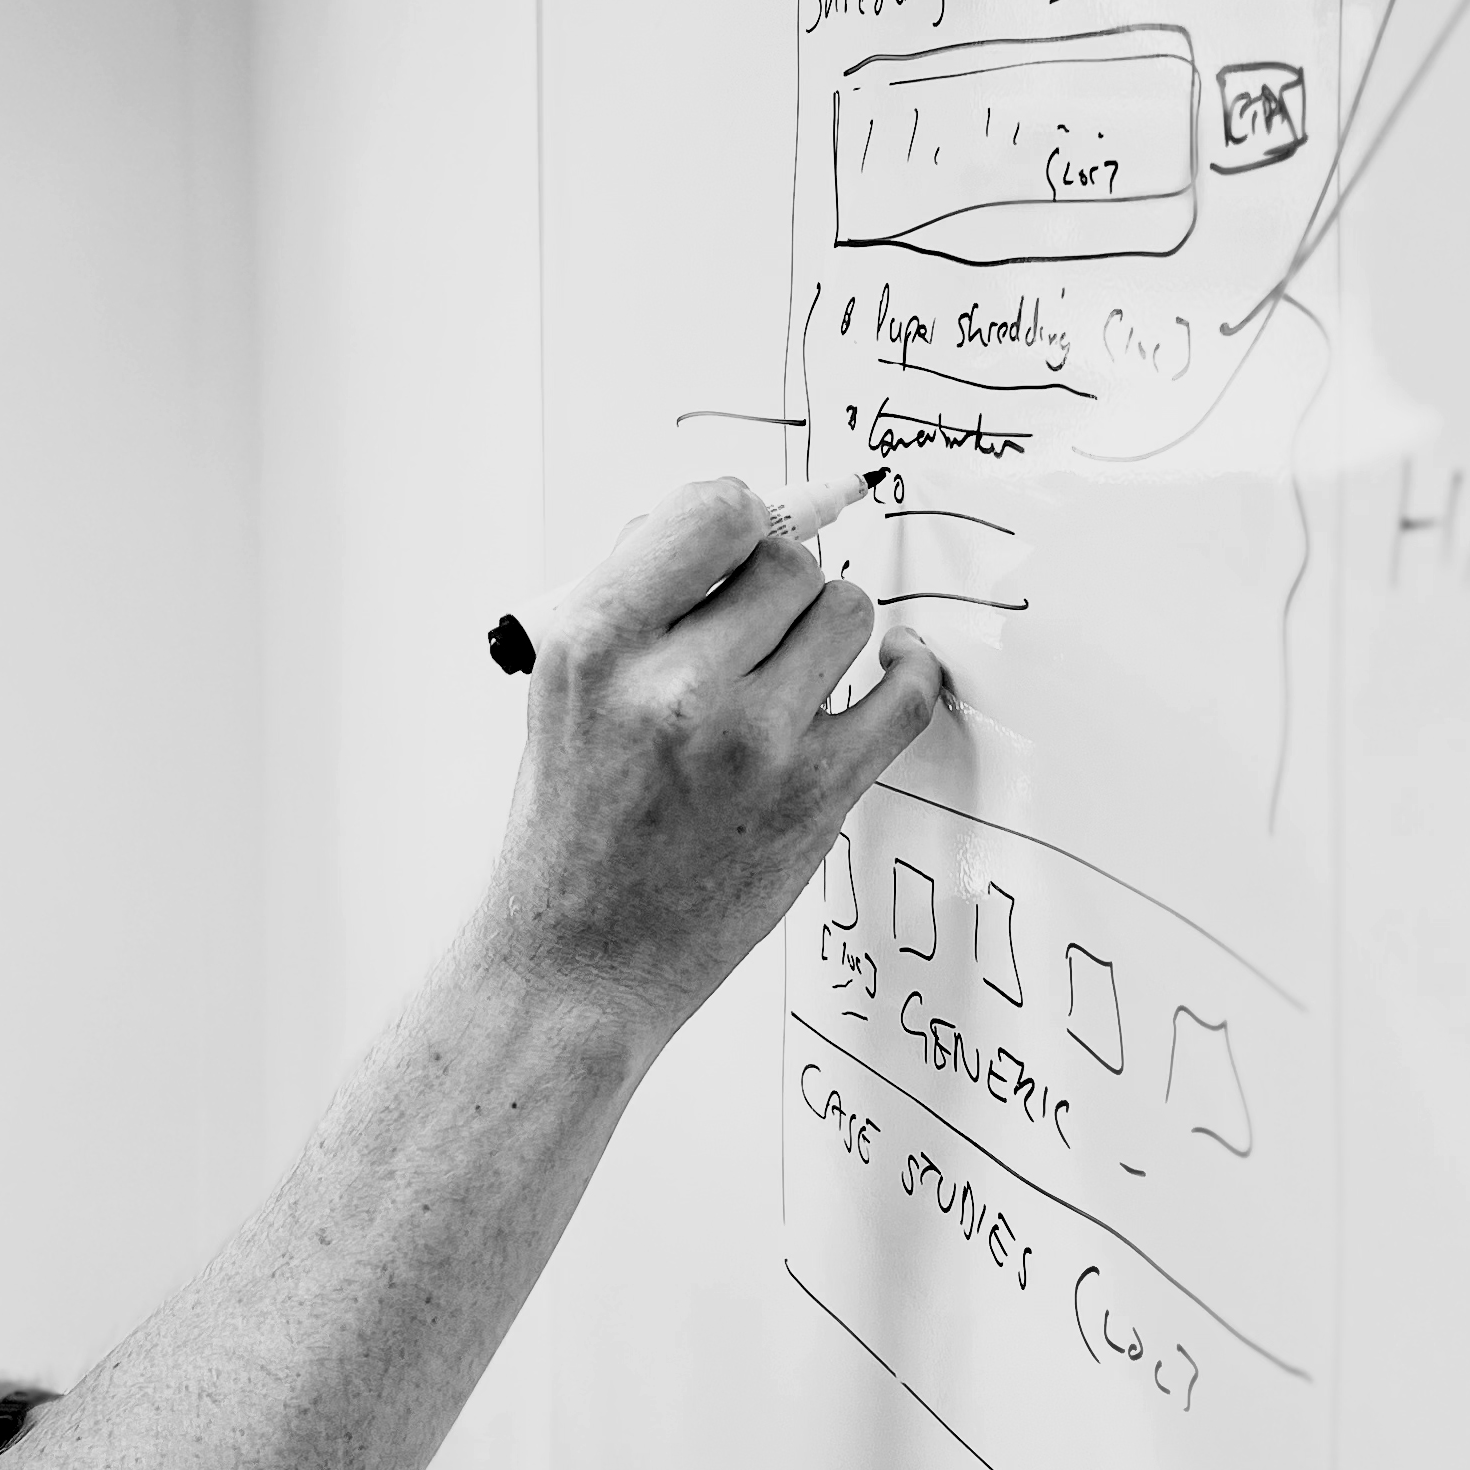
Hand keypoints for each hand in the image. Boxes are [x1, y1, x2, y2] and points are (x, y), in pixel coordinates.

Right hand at [474, 477, 941, 1031]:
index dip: (742, 515)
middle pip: (788, 561)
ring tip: (798, 667)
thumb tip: (719, 522)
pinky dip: (910, 672)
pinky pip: (903, 695)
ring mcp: (751, 742)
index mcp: (597, 644)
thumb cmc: (570, 826)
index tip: (747, 537)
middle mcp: (673, 686)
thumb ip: (632, 597)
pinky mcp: (814, 796)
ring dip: (830, 628)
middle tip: (761, 625)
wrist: (579, 959)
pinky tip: (891, 673)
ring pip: (847, 613)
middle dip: (781, 582)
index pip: (710, 511)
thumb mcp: (560, 690)